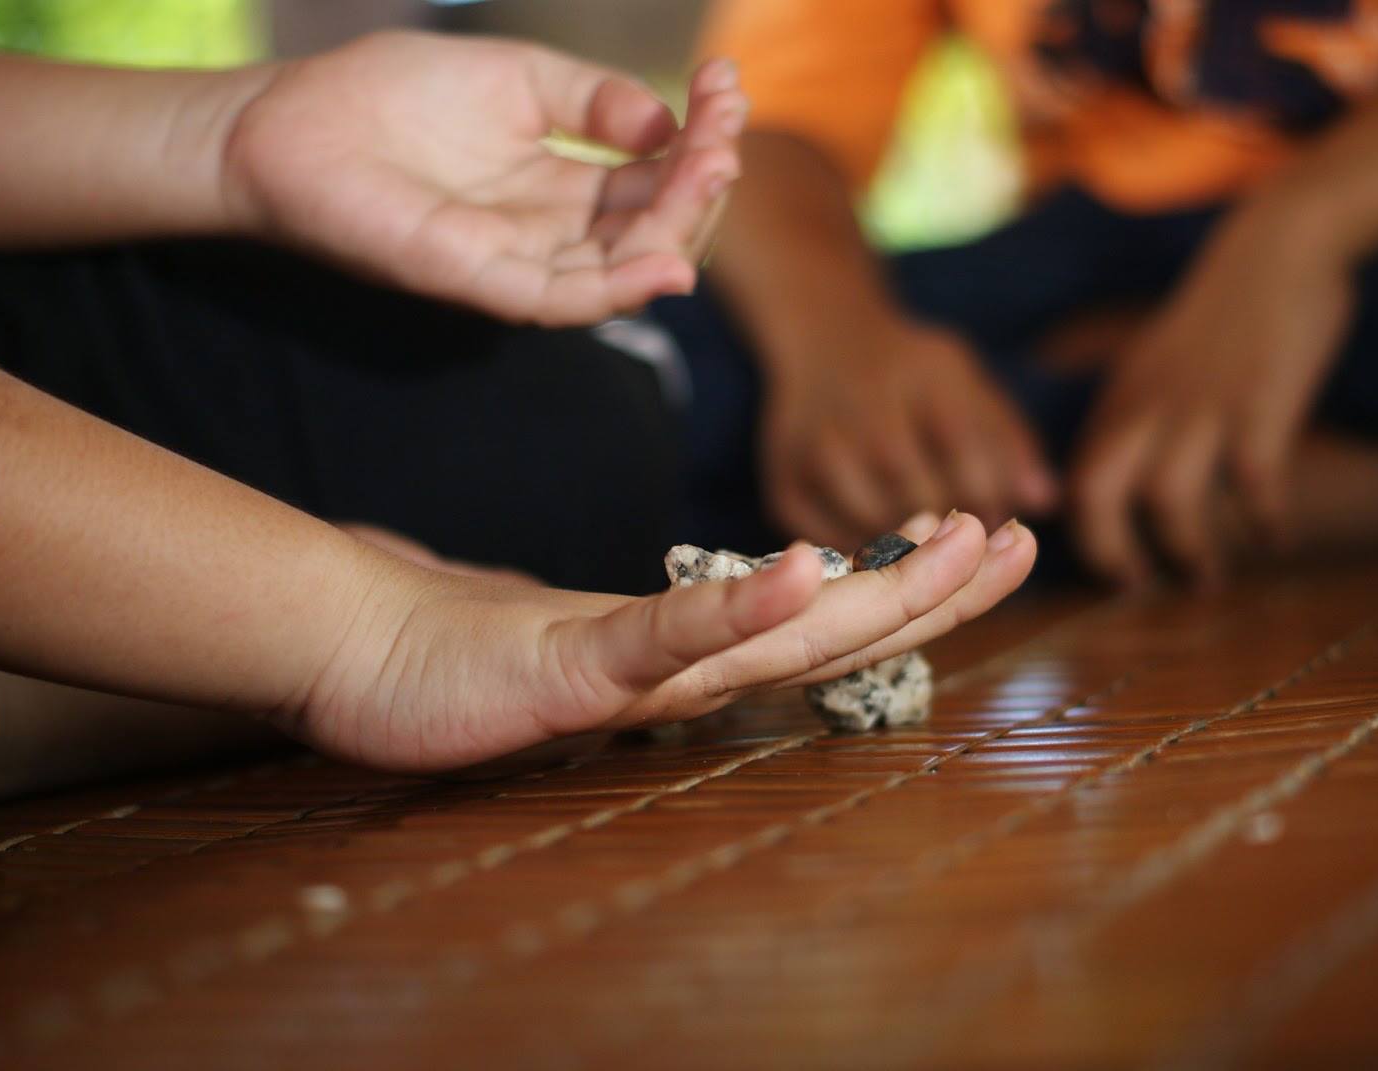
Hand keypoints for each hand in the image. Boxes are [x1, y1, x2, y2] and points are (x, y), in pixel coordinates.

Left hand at [220, 32, 745, 325]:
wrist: (292, 121)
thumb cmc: (393, 94)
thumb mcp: (519, 77)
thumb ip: (593, 100)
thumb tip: (669, 125)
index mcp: (565, 184)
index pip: (657, 177)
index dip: (702, 138)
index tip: (731, 84)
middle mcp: (553, 232)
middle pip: (654, 228)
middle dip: (704, 183)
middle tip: (727, 133)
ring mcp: (519, 261)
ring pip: (622, 270)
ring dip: (678, 232)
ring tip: (714, 175)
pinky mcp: (477, 281)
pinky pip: (561, 300)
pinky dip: (617, 290)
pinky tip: (665, 262)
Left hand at [282, 511, 1036, 771]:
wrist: (357, 653)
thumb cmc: (469, 639)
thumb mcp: (594, 614)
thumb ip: (670, 604)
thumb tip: (730, 579)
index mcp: (698, 654)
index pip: (828, 620)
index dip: (912, 588)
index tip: (983, 538)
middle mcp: (687, 674)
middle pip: (835, 635)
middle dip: (934, 591)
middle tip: (1020, 541)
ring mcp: (637, 677)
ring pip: (783, 641)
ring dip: (881, 598)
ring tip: (962, 546)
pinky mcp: (573, 670)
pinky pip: (668, 639)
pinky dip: (744, 609)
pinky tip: (812, 569)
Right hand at [761, 321, 1058, 550]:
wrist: (823, 341)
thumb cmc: (909, 370)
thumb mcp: (964, 380)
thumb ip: (1007, 436)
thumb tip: (1045, 501)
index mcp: (920, 375)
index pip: (966, 450)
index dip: (993, 497)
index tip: (1006, 522)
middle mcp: (862, 410)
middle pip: (923, 494)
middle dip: (960, 531)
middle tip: (973, 550)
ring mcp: (817, 449)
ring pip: (879, 525)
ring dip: (914, 551)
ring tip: (933, 553)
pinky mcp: (784, 486)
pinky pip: (834, 542)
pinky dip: (864, 555)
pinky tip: (885, 550)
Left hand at [1069, 205, 1355, 587]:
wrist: (1279, 246)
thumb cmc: (1222, 315)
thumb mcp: (1157, 363)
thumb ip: (1137, 418)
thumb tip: (1125, 481)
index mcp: (1123, 400)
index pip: (1079, 480)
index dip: (1087, 533)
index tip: (1111, 570)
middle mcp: (1149, 406)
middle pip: (1100, 495)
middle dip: (1113, 553)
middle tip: (1140, 590)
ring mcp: (1202, 406)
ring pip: (1169, 500)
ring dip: (1189, 550)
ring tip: (1209, 581)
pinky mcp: (1259, 404)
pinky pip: (1253, 483)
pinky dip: (1262, 520)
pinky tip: (1276, 539)